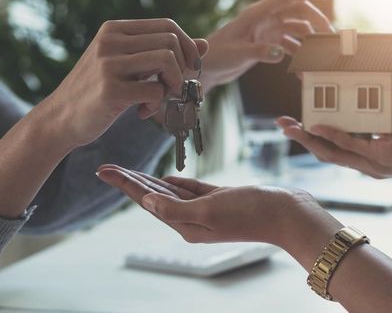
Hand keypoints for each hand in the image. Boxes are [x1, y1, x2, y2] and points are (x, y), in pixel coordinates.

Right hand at [34, 18, 208, 149]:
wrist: (60, 119)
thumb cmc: (98, 92)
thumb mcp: (128, 67)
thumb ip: (162, 54)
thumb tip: (205, 44)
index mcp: (114, 30)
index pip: (167, 25)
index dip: (187, 47)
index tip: (188, 69)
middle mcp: (110, 41)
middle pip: (171, 42)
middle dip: (182, 68)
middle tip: (173, 88)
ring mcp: (109, 64)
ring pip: (168, 61)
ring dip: (173, 85)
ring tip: (159, 99)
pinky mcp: (110, 90)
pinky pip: (156, 92)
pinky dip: (156, 105)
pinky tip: (141, 112)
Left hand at [95, 164, 340, 253]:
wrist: (288, 214)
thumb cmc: (251, 212)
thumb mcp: (210, 209)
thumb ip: (176, 207)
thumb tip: (147, 202)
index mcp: (186, 224)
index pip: (147, 201)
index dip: (125, 184)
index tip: (103, 170)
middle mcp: (192, 219)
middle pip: (153, 196)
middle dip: (129, 182)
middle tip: (106, 168)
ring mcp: (206, 210)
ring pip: (168, 192)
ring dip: (147, 181)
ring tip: (126, 171)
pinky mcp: (220, 199)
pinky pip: (190, 190)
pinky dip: (174, 183)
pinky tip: (163, 177)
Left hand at [199, 0, 333, 91]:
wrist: (205, 68)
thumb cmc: (217, 56)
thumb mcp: (238, 54)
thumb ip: (260, 52)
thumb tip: (281, 52)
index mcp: (257, 14)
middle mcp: (265, 19)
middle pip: (298, 13)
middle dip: (316, 22)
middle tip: (330, 38)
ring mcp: (267, 31)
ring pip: (297, 30)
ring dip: (310, 40)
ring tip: (322, 55)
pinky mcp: (267, 44)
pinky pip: (289, 46)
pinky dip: (299, 56)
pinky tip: (304, 70)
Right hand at [277, 117, 391, 184]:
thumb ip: (384, 125)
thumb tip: (372, 106)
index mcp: (369, 159)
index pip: (333, 150)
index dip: (312, 139)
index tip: (296, 125)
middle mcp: (367, 165)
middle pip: (325, 153)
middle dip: (300, 138)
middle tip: (280, 124)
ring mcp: (374, 164)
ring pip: (332, 153)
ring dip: (308, 139)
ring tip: (290, 126)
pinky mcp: (384, 157)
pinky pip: (352, 146)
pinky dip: (333, 136)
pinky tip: (319, 126)